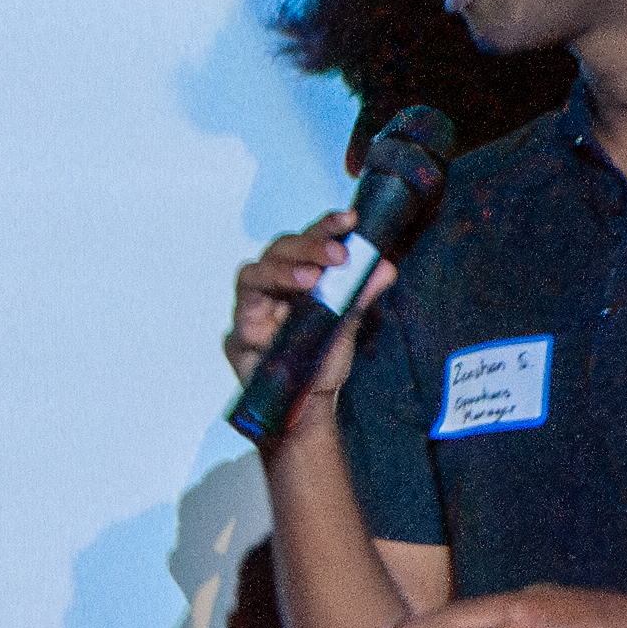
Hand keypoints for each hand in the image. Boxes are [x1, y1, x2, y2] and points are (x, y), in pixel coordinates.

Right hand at [226, 212, 386, 431]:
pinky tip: (280, 307)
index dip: (326, 227)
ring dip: (283, 270)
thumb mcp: (347, 326)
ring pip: (256, 272)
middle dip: (308, 246)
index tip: (350, 219)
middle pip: (279, 250)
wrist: (305, 407)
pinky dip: (261, 299)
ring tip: (311, 279)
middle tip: (338, 254)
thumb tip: (386, 266)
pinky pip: (244, 306)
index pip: (309, 243)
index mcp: (300, 278)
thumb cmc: (321, 364)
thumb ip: (359, 295)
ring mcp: (254, 306)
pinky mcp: (240, 330)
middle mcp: (274, 286)